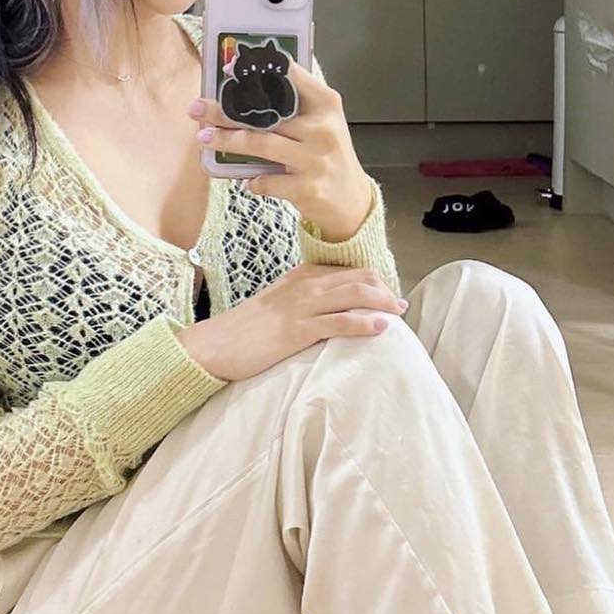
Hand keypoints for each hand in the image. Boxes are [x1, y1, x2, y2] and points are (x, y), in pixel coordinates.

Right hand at [175, 261, 407, 383]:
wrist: (214, 344)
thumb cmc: (245, 330)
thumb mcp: (277, 304)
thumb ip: (303, 300)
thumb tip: (329, 309)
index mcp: (300, 276)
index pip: (346, 270)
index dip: (373, 280)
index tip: (387, 294)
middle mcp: (304, 285)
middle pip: (356, 278)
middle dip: (383, 289)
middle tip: (399, 304)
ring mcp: (301, 306)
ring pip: (353, 295)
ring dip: (382, 302)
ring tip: (398, 312)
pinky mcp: (297, 330)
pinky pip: (339, 323)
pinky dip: (364, 324)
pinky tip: (381, 328)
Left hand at [187, 59, 374, 241]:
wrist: (352, 201)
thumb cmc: (328, 154)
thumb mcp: (323, 121)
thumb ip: (295, 103)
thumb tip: (246, 86)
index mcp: (326, 105)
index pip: (290, 76)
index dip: (256, 69)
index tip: (228, 66)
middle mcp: (322, 129)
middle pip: (265, 114)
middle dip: (225, 111)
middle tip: (197, 108)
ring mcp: (315, 160)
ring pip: (259, 145)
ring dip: (227, 140)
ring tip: (204, 137)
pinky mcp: (306, 189)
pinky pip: (265, 181)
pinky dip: (251, 180)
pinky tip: (248, 180)